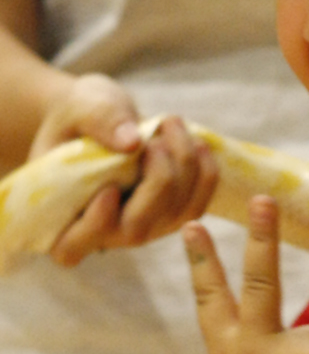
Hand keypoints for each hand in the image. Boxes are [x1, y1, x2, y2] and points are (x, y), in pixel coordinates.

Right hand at [31, 73, 217, 264]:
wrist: (103, 117)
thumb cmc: (81, 115)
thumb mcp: (80, 106)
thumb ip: (98, 120)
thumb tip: (131, 143)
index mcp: (60, 215)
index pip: (69, 247)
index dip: (93, 226)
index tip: (109, 190)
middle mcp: (103, 233)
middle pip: (135, 231)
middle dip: (156, 181)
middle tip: (154, 138)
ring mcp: (142, 228)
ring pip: (174, 217)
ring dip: (185, 168)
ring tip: (171, 123)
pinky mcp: (172, 215)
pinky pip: (197, 205)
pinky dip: (204, 173)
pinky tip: (197, 142)